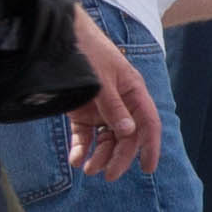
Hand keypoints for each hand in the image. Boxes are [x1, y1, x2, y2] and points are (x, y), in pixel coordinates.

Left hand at [61, 6, 161, 180]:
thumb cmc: (88, 51)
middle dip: (118, 157)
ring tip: (86, 168)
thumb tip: (128, 132)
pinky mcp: (82, 110)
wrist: (61, 36)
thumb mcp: (101, 80)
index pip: (148, 123)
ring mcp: (101, 107)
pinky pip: (85, 134)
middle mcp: (121, 102)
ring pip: (105, 139)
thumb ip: (113, 106)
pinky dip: (81, 147)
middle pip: (126, 136)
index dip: (150, 146)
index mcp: (133, 92)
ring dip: (99, 155)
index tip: (147, 168)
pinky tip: (75, 159)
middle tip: (108, 175)